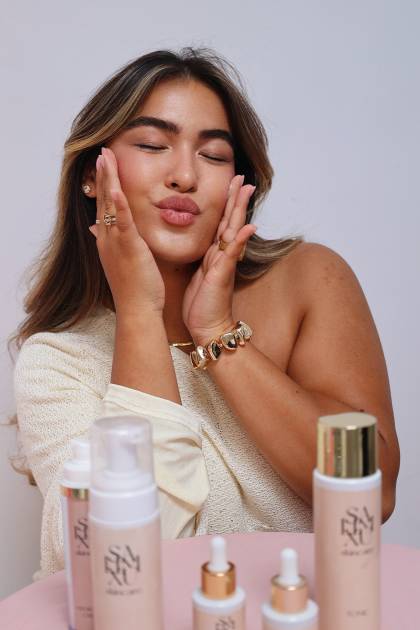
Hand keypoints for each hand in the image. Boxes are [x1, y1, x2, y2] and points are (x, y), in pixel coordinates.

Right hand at [89, 147, 164, 315]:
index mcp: (107, 242)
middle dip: (103, 175)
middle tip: (102, 151)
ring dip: (107, 180)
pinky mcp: (128, 248)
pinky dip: (118, 205)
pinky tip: (115, 188)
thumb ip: (114, 242)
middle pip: (102, 200)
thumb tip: (98, 229)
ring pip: (109, 206)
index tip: (105, 165)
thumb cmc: (136, 290)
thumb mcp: (122, 261)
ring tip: (106, 157)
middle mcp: (106, 239)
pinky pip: (122, 223)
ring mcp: (115, 243)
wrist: (138, 311)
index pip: (104, 207)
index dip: (104, 185)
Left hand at [182, 174, 256, 344]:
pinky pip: (232, 254)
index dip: (226, 203)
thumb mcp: (199, 276)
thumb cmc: (202, 305)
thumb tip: (202, 246)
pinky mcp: (221, 274)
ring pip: (233, 231)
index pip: (222, 223)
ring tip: (246, 189)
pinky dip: (241, 240)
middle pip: (231, 221)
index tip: (230, 182)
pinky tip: (248, 226)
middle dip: (236, 198)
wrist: (208, 328)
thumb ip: (203, 260)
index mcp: (214, 254)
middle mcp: (222, 255)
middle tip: (242, 176)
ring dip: (240, 210)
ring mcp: (224, 264)